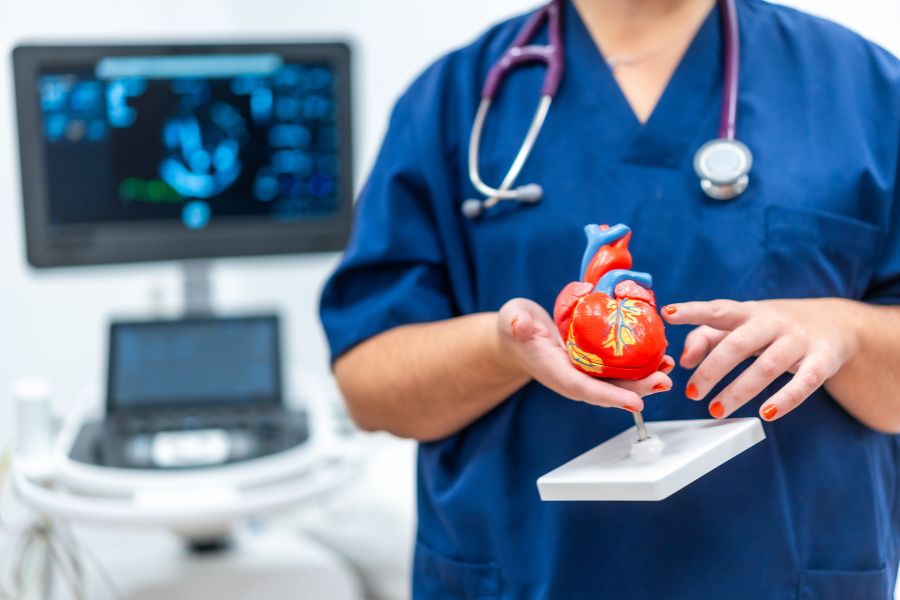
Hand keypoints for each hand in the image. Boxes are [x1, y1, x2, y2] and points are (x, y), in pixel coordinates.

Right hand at [497, 298, 673, 411]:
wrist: (517, 334)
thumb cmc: (514, 325)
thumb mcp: (512, 318)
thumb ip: (516, 323)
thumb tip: (520, 327)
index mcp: (553, 370)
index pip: (582, 387)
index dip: (609, 396)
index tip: (635, 402)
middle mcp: (572, 376)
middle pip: (607, 389)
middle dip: (637, 389)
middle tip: (664, 380)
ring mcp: (583, 371)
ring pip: (617, 381)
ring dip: (645, 378)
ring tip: (668, 366)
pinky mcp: (592, 363)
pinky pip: (618, 368)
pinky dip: (640, 364)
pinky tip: (659, 355)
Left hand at [662, 299, 857, 420]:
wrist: (836, 323)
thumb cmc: (773, 327)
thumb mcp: (741, 325)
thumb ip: (706, 337)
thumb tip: (684, 359)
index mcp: (748, 312)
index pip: (717, 310)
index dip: (692, 311)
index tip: (668, 314)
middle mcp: (773, 322)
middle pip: (738, 344)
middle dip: (712, 369)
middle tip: (691, 393)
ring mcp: (799, 340)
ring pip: (767, 366)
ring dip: (739, 390)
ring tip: (716, 409)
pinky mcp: (822, 360)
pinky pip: (805, 382)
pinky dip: (785, 399)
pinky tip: (766, 414)